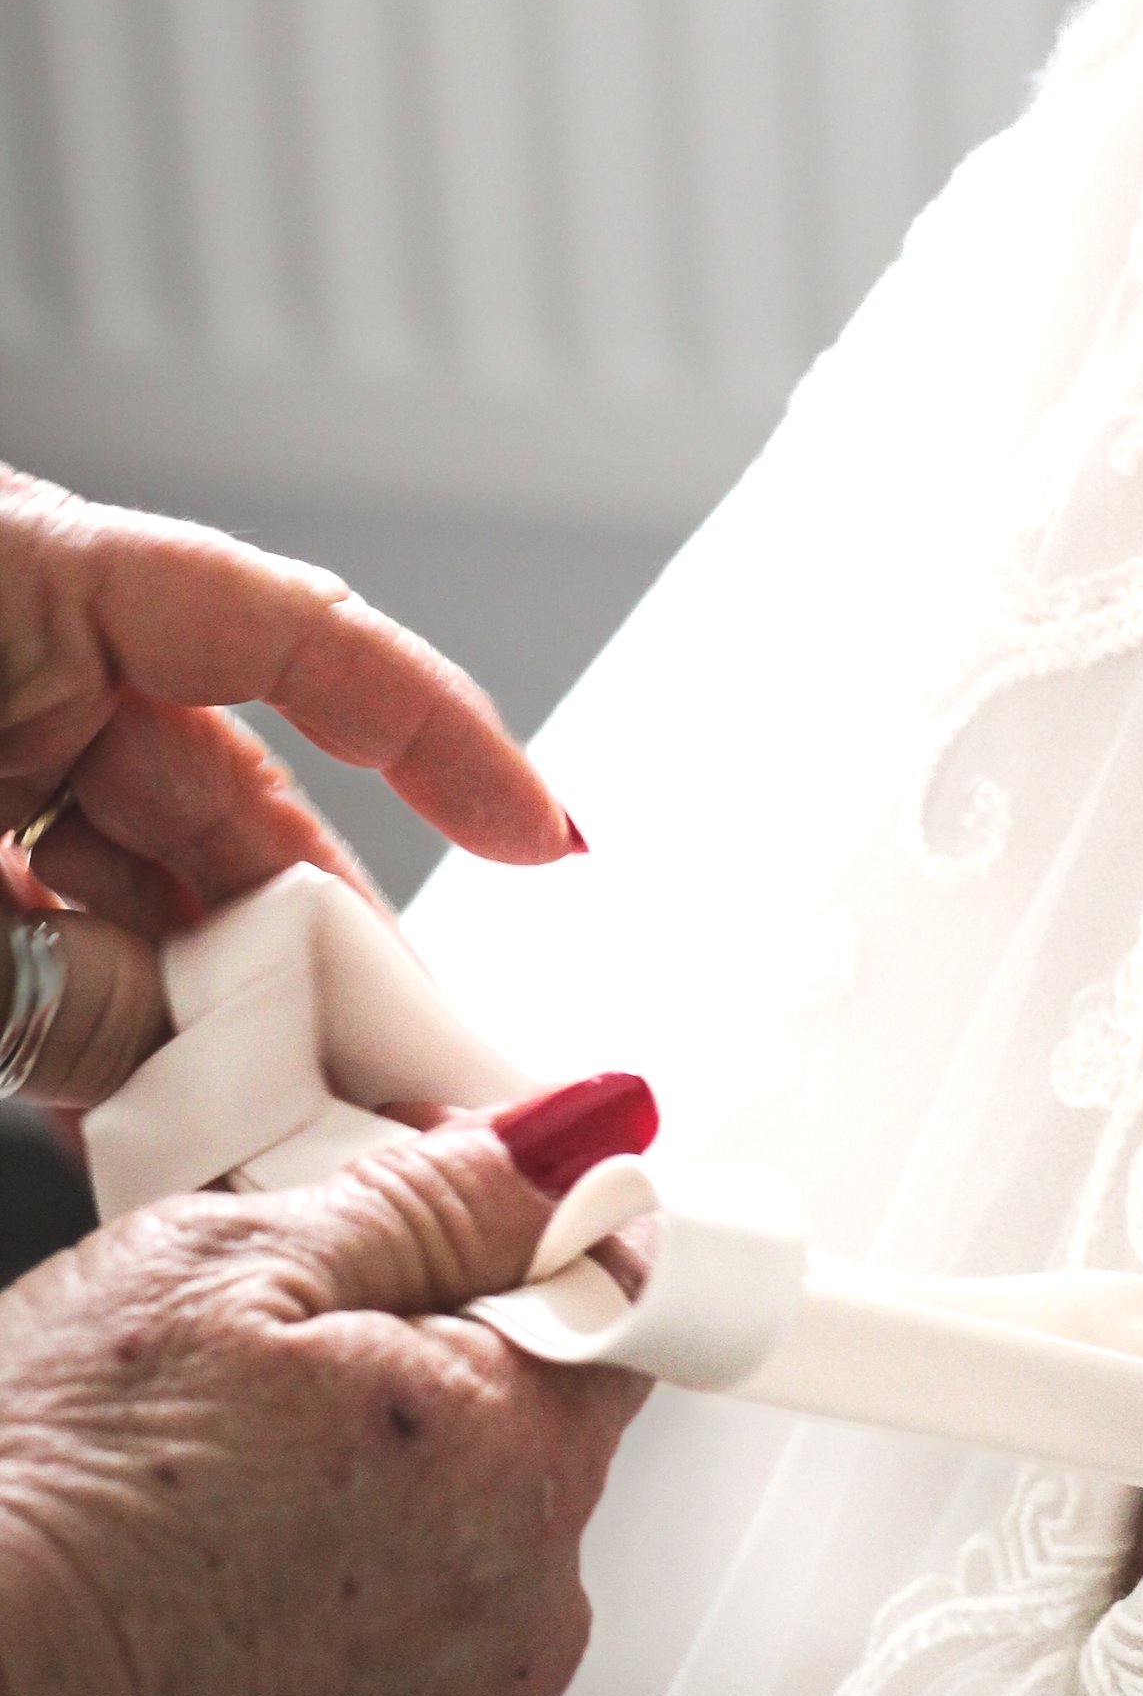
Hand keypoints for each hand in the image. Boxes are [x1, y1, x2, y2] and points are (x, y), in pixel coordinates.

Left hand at [0, 464, 579, 1100]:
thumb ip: (43, 972)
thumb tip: (176, 1074)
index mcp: (25, 571)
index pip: (288, 629)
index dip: (434, 733)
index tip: (539, 841)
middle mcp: (23, 660)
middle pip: (232, 797)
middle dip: (327, 949)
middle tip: (417, 1070)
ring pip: (152, 889)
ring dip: (225, 1019)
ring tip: (303, 1124)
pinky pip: (60, 939)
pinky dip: (111, 1030)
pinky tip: (169, 1120)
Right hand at [0, 1104, 647, 1695]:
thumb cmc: (39, 1508)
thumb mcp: (231, 1267)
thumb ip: (435, 1198)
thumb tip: (574, 1138)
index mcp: (514, 1470)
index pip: (618, 1308)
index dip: (521, 1244)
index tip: (434, 1235)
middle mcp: (511, 1621)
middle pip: (528, 1424)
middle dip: (426, 1364)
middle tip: (267, 1359)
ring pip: (447, 1538)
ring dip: (365, 1489)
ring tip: (208, 1482)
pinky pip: (379, 1651)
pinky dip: (312, 1603)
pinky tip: (198, 1575)